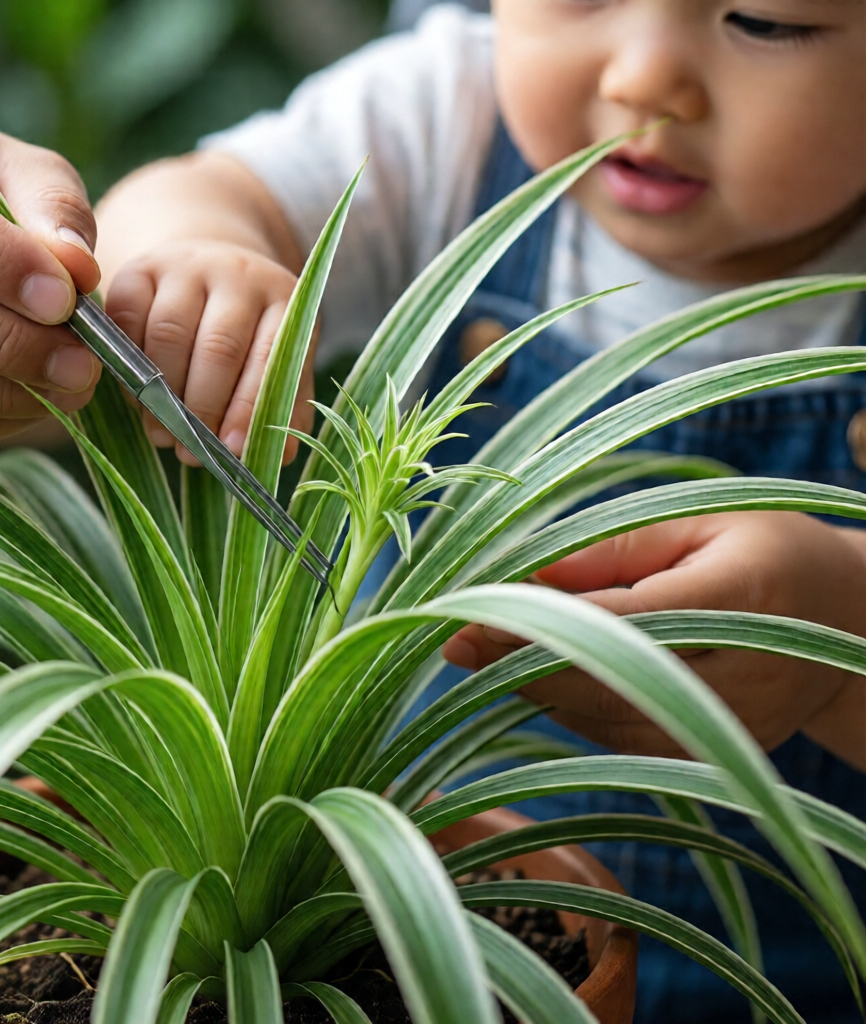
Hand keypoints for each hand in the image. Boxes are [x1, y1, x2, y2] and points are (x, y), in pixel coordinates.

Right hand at [103, 240, 313, 465]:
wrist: (208, 270)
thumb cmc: (248, 332)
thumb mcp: (278, 360)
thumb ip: (283, 403)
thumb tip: (279, 454)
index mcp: (281, 299)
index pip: (267, 358)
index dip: (247, 408)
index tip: (231, 450)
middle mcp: (236, 274)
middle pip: (217, 348)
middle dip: (201, 410)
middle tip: (190, 454)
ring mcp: (185, 267)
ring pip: (169, 336)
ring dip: (162, 396)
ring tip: (163, 436)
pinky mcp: (138, 270)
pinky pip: (127, 320)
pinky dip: (130, 367)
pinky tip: (139, 399)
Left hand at [443, 512, 865, 762]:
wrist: (848, 625)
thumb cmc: (765, 551)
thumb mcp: (697, 521)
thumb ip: (612, 550)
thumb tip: (524, 576)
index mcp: (747, 597)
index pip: (626, 621)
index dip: (540, 624)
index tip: (471, 615)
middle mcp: (744, 677)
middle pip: (608, 681)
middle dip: (520, 662)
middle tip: (454, 639)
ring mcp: (732, 730)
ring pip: (606, 719)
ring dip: (534, 688)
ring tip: (478, 651)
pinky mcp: (713, 756)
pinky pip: (620, 737)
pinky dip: (569, 706)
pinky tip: (532, 674)